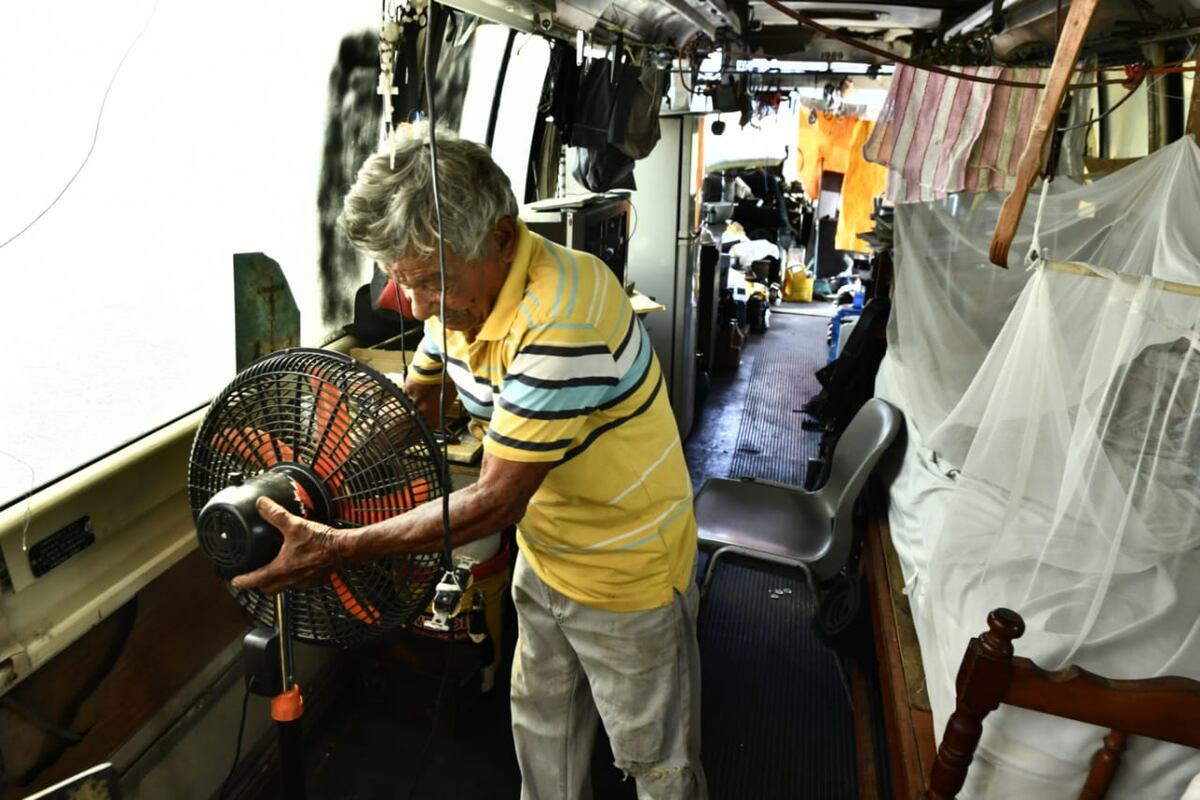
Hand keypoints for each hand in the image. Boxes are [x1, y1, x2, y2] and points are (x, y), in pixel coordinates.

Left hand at [230, 497, 345, 594]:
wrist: (343, 548)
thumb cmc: (321, 541)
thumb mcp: (294, 524)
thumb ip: (276, 514)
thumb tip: (262, 505)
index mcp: (281, 568)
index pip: (255, 580)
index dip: (242, 581)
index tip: (235, 581)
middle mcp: (291, 579)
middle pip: (268, 589)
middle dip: (259, 586)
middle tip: (253, 579)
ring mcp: (303, 582)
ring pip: (284, 588)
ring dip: (276, 583)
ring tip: (274, 573)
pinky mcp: (314, 580)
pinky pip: (299, 584)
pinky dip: (293, 579)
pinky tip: (296, 569)